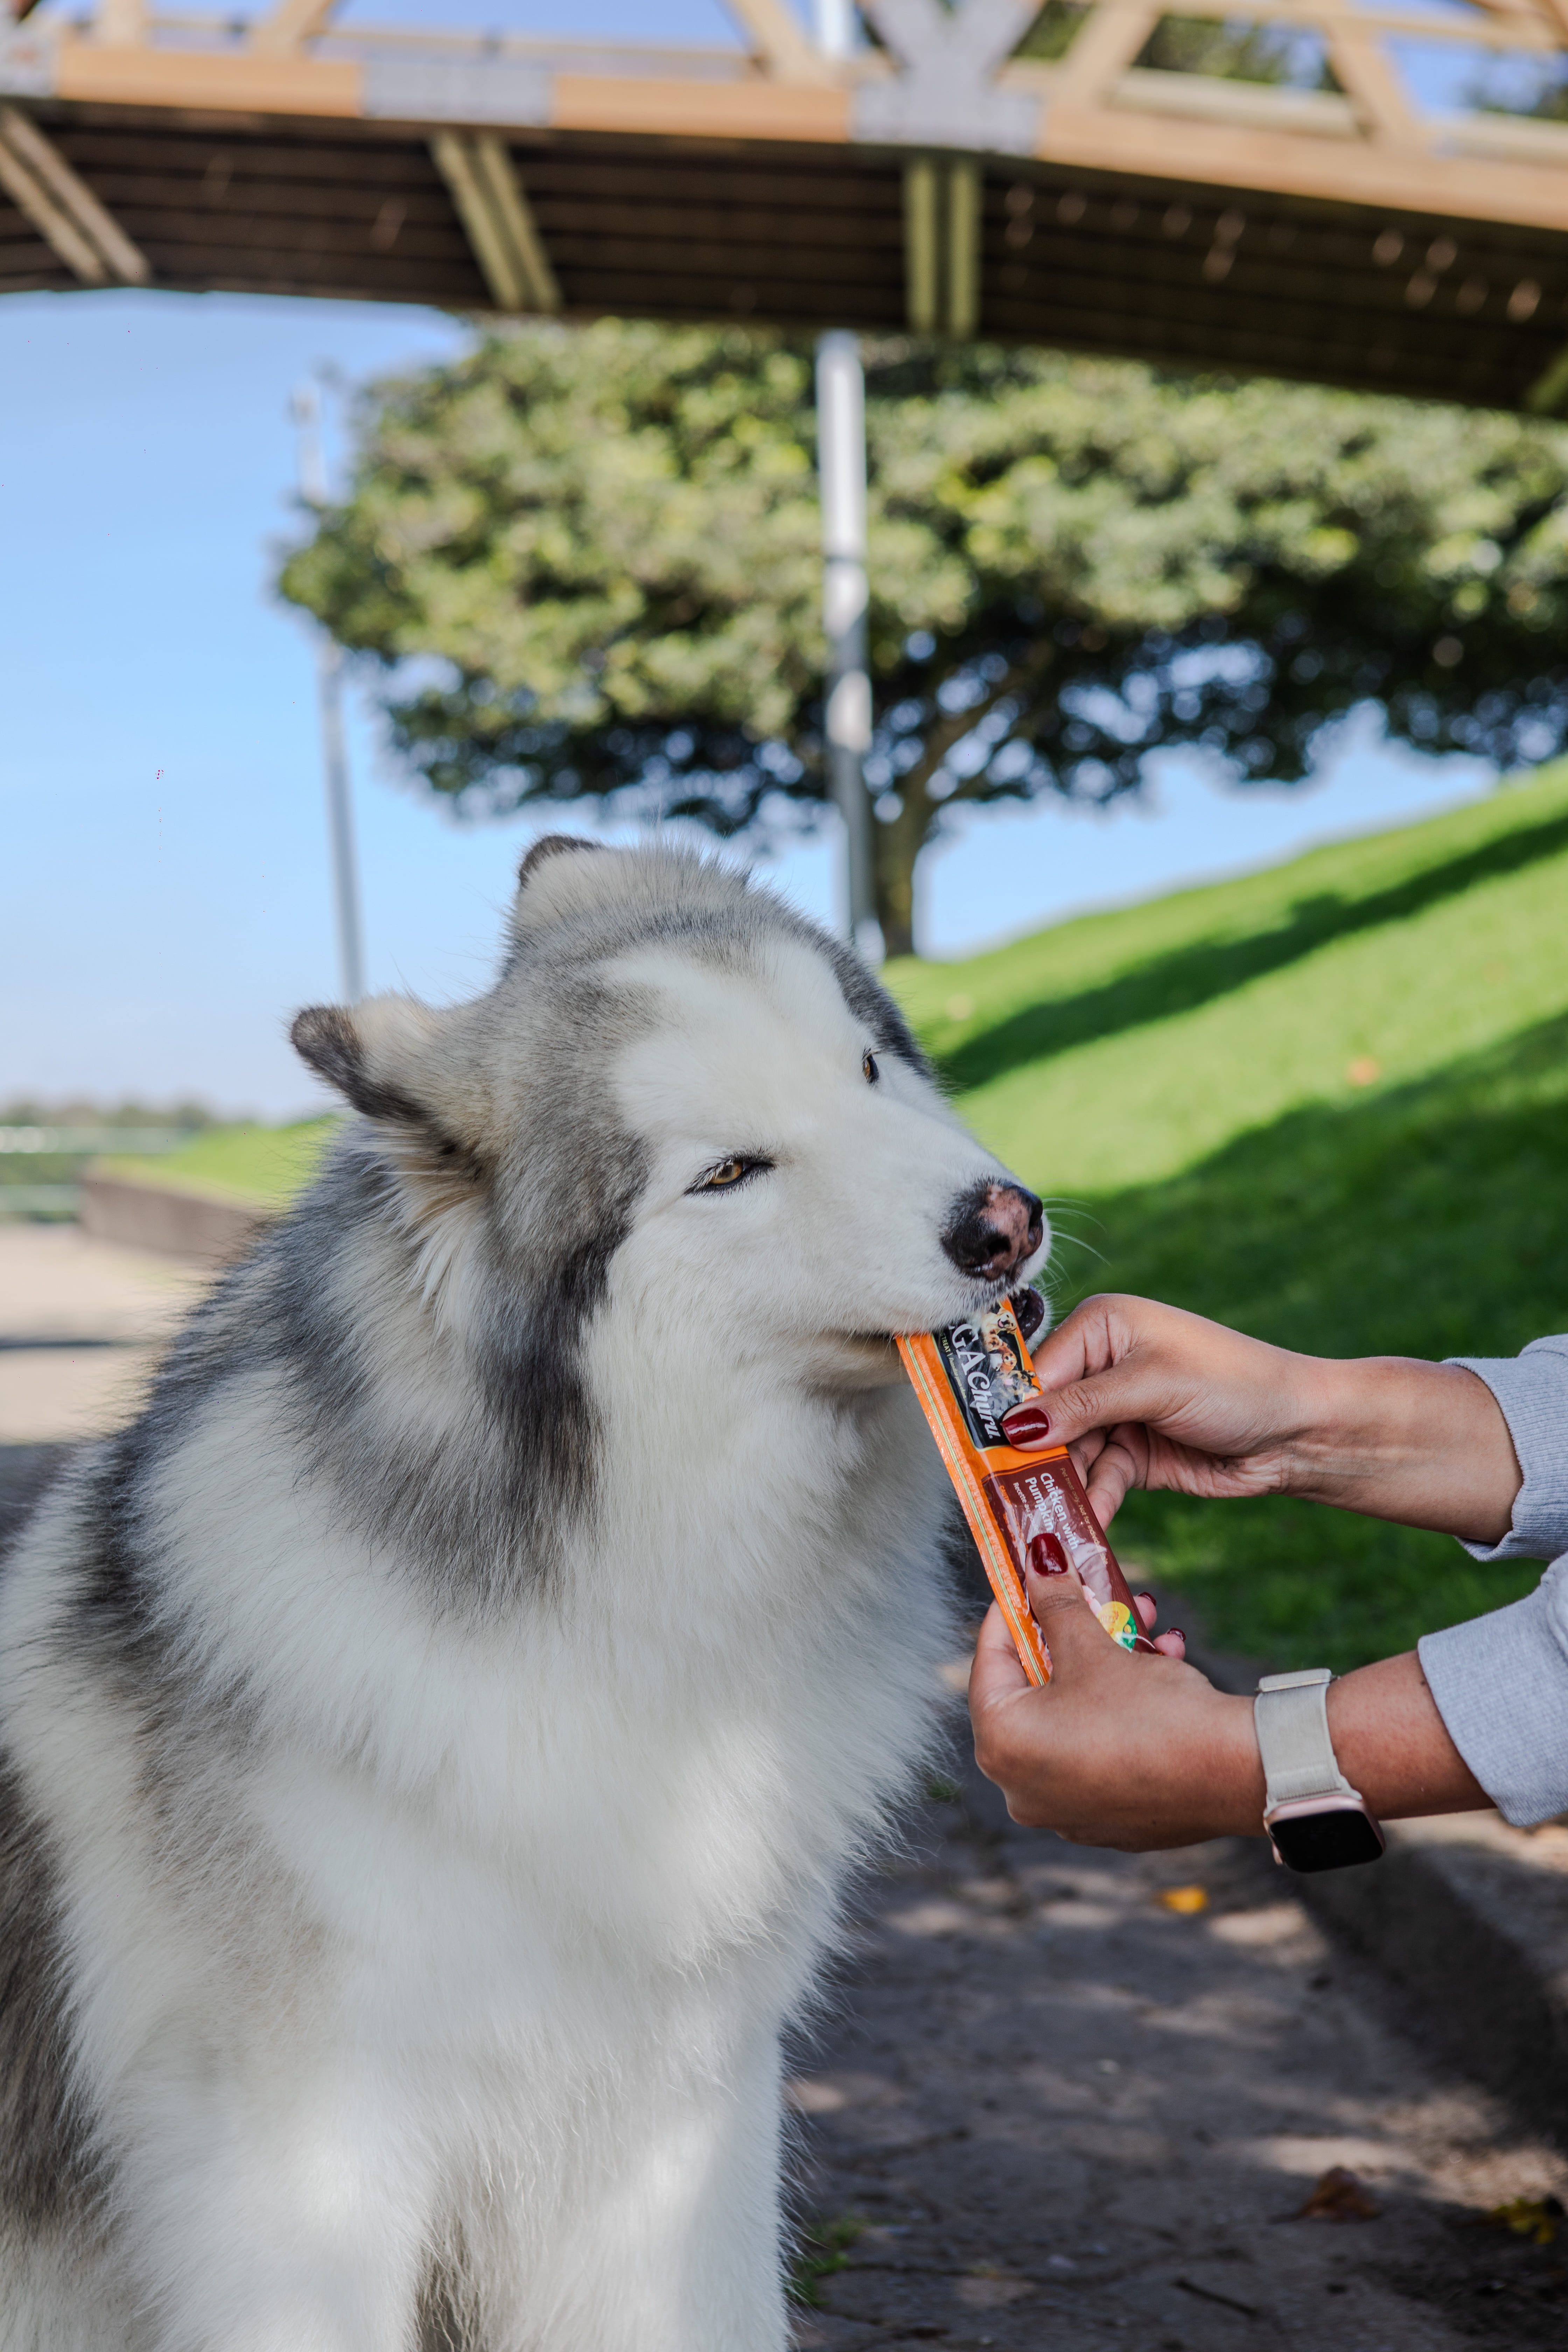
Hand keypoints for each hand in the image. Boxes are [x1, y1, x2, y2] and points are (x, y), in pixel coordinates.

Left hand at [969, 1570, 1489, 1845]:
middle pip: (1036, 1689)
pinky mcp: (1111, 1820)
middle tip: (1092, 1599)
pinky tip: (1163, 1668)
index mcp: (1001, 1746)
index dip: (1011, 1612)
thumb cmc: (1150, 1712)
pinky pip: (1104, 1748)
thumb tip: (1036, 1564)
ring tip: (1146, 1625)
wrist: (1232, 1775)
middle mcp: (1021, 1788)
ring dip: (1108, 1665)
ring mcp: (1066, 1811)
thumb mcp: (1092, 1646)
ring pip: (1076, 1715)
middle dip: (1072, 1636)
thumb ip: (1054, 1603)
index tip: (1028, 1580)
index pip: (990, 1661)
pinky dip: (1124, 1708)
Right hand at [1003, 1294, 1519, 1545]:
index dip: (1013, 1413)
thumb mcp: (1154, 1386)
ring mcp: (1119, 1412)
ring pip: (1069, 1455)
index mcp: (1103, 1326)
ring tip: (1046, 1522)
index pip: (1038, 1370)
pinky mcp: (1135, 1454)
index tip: (985, 1453)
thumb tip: (1014, 1425)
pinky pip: (1097, 1480)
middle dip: (1034, 1459)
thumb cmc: (1236, 1385)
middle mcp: (1104, 1366)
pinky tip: (1087, 1525)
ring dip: (1062, 1488)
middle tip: (1009, 1499)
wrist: (1301, 1432)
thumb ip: (1082, 1406)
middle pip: (1047, 1417)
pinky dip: (1092, 1503)